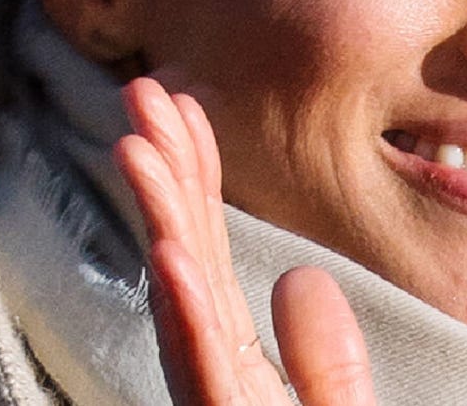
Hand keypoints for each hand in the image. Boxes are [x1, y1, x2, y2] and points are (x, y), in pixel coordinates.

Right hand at [115, 77, 375, 405]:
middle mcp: (213, 377)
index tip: (187, 104)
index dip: (197, 177)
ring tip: (137, 149)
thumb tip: (301, 276)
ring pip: (183, 307)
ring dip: (161, 224)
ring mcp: (213, 405)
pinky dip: (186, 314)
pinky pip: (204, 374)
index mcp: (237, 369)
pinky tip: (170, 254)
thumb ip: (328, 362)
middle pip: (187, 263)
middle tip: (142, 91)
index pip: (212, 257)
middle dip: (164, 175)